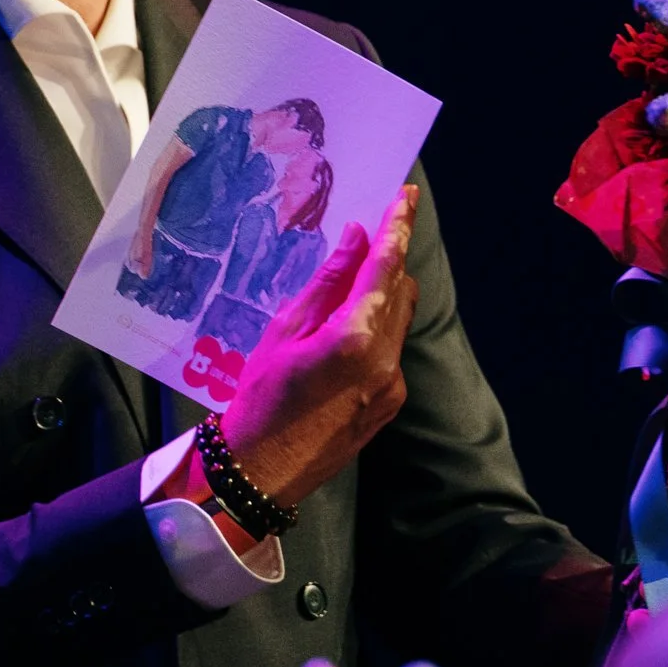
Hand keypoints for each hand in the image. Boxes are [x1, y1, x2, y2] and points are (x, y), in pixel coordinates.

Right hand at [220, 186, 418, 508]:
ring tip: (343, 288)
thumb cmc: (261, 398)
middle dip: (387, 261)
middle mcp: (385, 360)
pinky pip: (391, 350)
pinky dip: (375, 329)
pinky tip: (338, 335)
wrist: (263, 471)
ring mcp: (393, 386)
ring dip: (381, 295)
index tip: (406, 195)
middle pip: (401, 290)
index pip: (386, 267)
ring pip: (399, 320)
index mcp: (355, 338)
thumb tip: (356, 239)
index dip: (397, 226)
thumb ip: (326, 282)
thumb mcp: (284, 331)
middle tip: (362, 239)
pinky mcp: (391, 403)